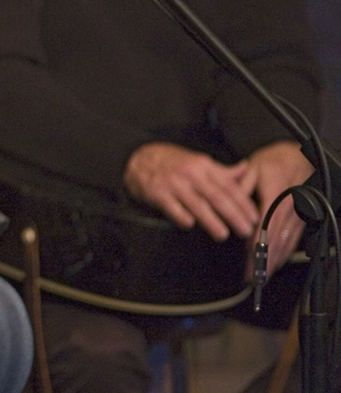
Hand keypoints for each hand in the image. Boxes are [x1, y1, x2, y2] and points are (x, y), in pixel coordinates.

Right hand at [124, 141, 256, 240]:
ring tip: (223, 234)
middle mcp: (190, 173)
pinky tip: (190, 225)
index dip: (243, 203)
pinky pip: (172, 208)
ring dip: (211, 221)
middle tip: (245, 230)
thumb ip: (222, 170)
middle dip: (233, 215)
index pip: (228, 185)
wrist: (139, 158)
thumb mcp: (198, 162)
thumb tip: (245, 169)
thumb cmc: (172, 163)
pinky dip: (182, 217)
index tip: (253, 217)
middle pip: (216, 196)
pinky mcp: (157, 193)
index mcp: (203, 165)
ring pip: (196, 204)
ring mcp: (173, 183)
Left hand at [240, 140, 314, 274]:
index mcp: (276, 194)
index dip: (258, 242)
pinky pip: (293, 239)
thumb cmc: (272, 163)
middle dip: (264, 260)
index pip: (266, 223)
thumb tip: (228, 201)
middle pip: (277, 238)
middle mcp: (289, 207)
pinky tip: (276, 263)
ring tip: (262, 276)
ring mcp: (297, 215)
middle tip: (253, 277)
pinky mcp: (301, 219)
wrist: (296, 158)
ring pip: (286, 242)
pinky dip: (284, 253)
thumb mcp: (253, 168)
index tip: (250, 257)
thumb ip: (240, 185)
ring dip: (274, 261)